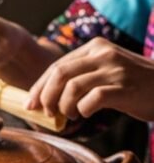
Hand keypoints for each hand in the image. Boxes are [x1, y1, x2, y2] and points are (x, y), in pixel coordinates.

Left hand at [27, 38, 153, 121]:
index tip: (30, 105)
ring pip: (72, 88)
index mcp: (95, 47)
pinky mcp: (123, 88)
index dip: (39, 87)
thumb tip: (48, 98)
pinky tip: (86, 114)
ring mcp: (113, 70)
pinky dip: (83, 111)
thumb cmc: (133, 85)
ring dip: (64, 107)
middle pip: (60, 74)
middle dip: (46, 97)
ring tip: (69, 116)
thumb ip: (82, 76)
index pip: (57, 65)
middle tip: (46, 114)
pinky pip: (92, 100)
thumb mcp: (106, 70)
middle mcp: (103, 54)